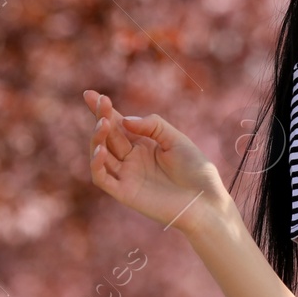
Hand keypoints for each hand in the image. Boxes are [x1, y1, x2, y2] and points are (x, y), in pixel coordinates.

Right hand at [83, 89, 225, 233]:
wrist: (205, 202)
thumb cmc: (196, 171)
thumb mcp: (176, 139)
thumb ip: (152, 126)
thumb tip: (124, 120)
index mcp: (144, 145)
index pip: (119, 124)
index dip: (104, 110)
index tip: (91, 94)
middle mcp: (131, 160)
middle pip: (108, 135)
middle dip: (101, 118)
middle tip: (98, 102)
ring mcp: (127, 176)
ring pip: (101, 154)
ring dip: (98, 138)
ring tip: (103, 123)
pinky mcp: (125, 193)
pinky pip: (102, 178)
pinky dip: (97, 164)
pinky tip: (100, 150)